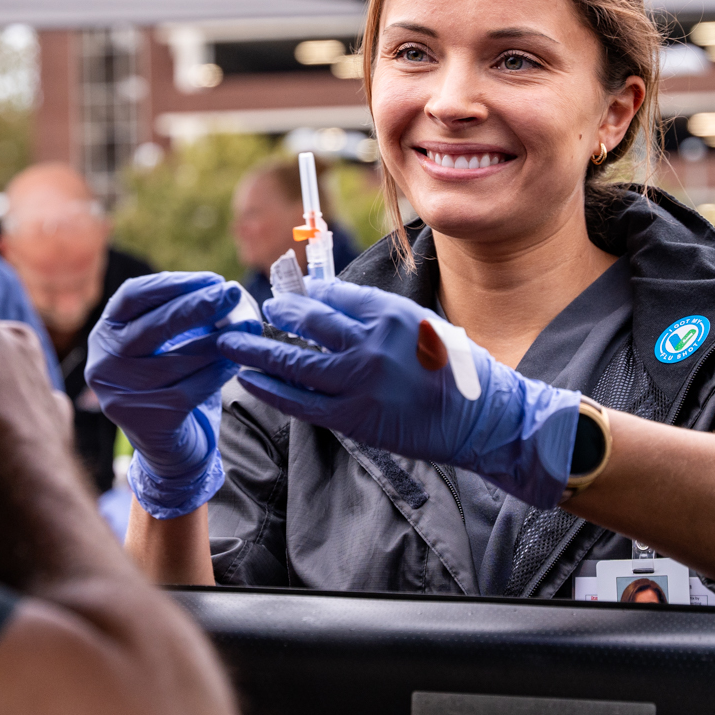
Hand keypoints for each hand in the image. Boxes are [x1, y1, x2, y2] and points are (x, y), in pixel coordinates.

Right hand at [85, 272, 248, 518]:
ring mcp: (120, 394)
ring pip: (176, 360)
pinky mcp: (145, 420)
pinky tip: (237, 362)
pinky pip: (190, 389)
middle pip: (153, 326)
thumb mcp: (163, 344)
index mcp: (104, 333)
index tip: (212, 279)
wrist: (166, 445)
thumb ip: (182, 316)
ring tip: (246, 327)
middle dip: (197, 306)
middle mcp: (103, 362)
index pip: (132, 296)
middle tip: (231, 293)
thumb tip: (224, 292)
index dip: (172, 283)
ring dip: (217, 341)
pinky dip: (218, 373)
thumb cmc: (169, 382)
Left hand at [216, 280, 583, 507]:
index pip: (335, 296)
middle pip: (310, 322)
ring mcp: (360, 382)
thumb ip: (378, 316)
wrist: (483, 420)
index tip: (289, 294)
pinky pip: (300, 401)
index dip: (306, 294)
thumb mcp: (423, 325)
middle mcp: (373, 344)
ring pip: (295, 362)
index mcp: (392, 315)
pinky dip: (272, 389)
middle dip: (279, 314)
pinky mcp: (353, 418)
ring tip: (231, 342)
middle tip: (258, 309)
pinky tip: (251, 380)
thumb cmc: (458, 371)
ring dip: (257, 351)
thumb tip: (329, 305)